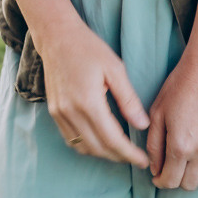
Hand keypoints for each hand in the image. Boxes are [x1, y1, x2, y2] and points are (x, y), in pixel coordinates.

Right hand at [37, 15, 150, 168]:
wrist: (57, 36)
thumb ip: (128, 99)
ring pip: (83, 147)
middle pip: (98, 148)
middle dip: (119, 156)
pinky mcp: (54, 112)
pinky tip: (100, 141)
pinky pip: (71, 139)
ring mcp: (59, 114)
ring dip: (103, 153)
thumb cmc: (88, 47)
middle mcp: (70, 113)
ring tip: (121, 151)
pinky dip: (87, 146)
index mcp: (88, 102)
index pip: (112, 139)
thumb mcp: (115, 68)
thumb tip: (142, 125)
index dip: (129, 153)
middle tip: (136, 157)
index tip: (143, 161)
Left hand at [146, 48, 197, 191]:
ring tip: (189, 163)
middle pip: (189, 185)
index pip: (170, 181)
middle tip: (172, 167)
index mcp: (179, 145)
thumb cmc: (179, 86)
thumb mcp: (157, 112)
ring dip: (196, 176)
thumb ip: (153, 144)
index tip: (158, 176)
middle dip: (177, 179)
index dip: (161, 181)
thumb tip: (155, 169)